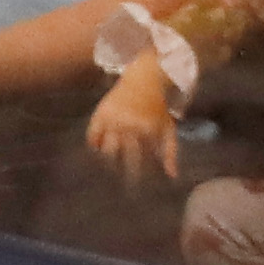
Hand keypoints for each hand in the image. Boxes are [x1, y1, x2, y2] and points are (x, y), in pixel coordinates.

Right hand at [88, 58, 180, 184]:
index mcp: (147, 130)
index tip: (137, 185)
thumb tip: (172, 175)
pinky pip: (92, 136)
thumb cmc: (157, 107)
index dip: (139, 175)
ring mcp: (114, 120)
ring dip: (106, 163)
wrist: (145, 78)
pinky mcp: (101, 114)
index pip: (142, 160)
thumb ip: (170, 151)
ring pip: (106, 150)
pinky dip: (93, 145)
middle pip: (122, 159)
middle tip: (119, 186)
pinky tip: (97, 151)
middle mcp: (129, 126)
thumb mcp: (167, 127)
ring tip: (106, 171)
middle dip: (122, 174)